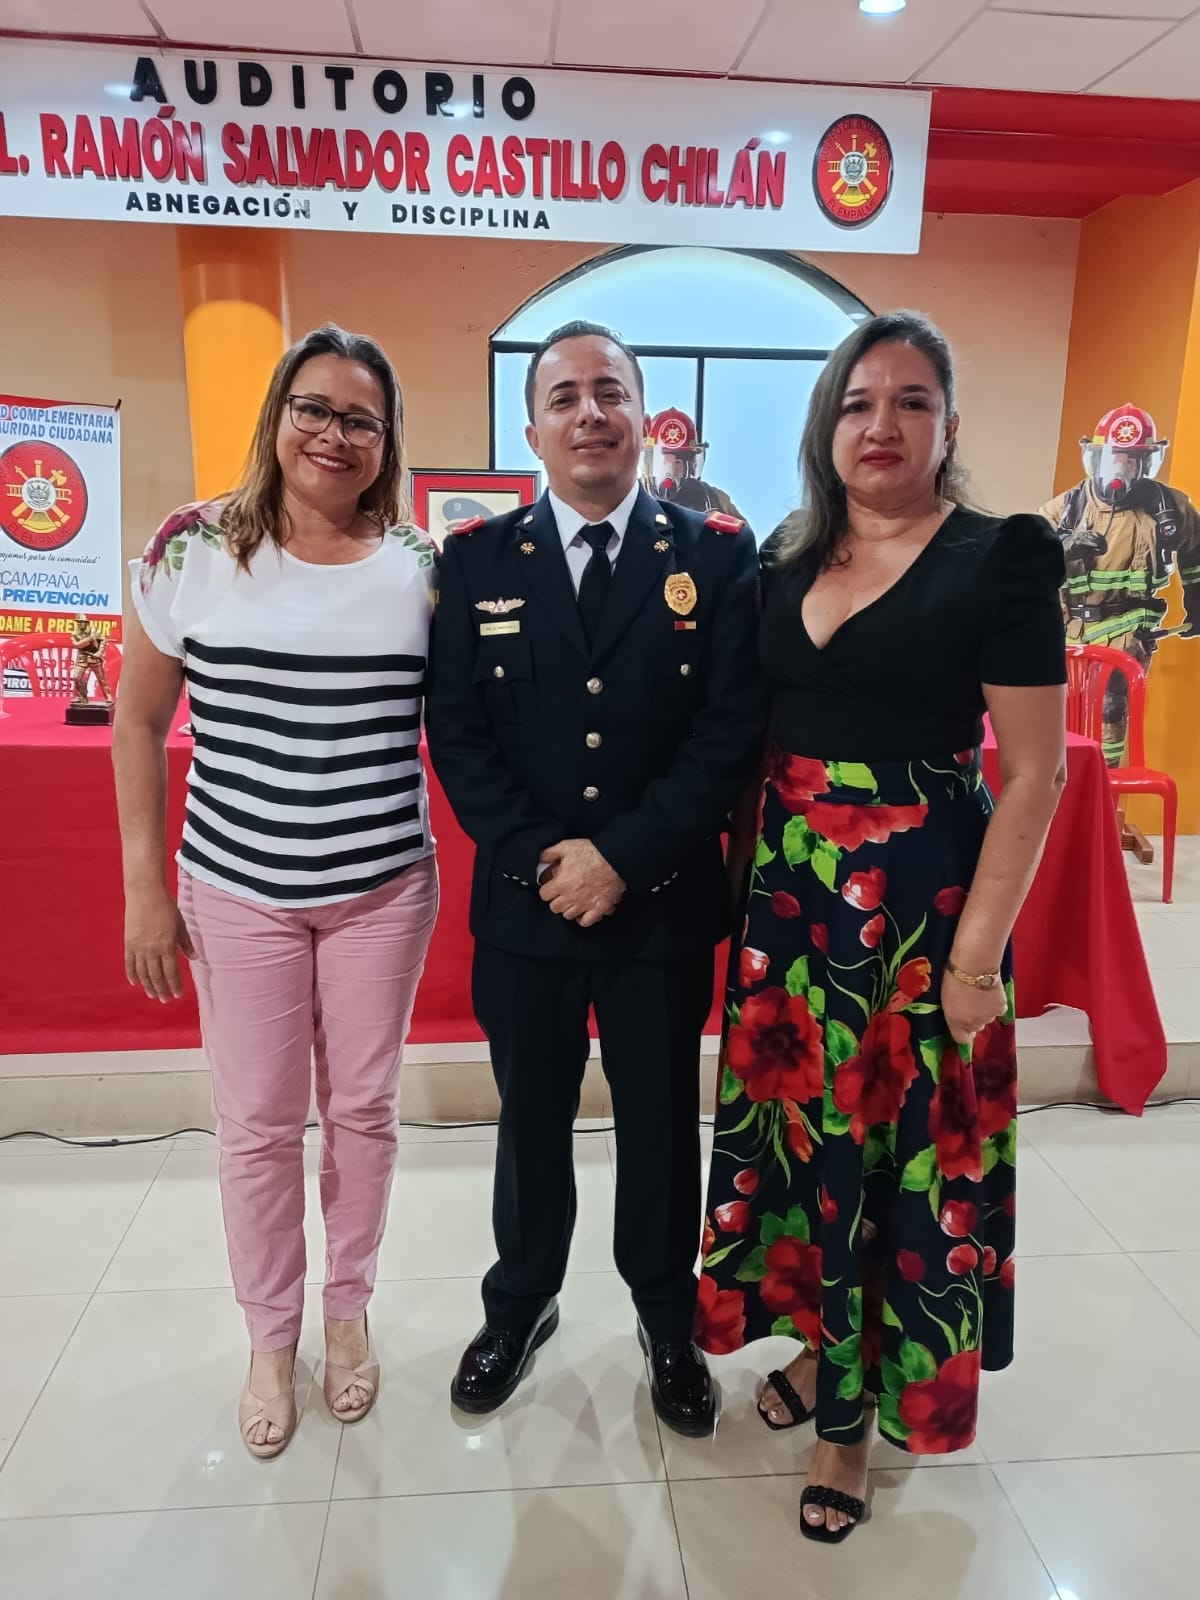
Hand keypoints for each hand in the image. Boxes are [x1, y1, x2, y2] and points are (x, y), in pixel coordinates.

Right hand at [124, 884, 194, 1001]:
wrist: (145, 894)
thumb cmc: (166, 908)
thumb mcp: (180, 925)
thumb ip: (186, 943)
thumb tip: (195, 957)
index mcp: (166, 946)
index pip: (171, 972)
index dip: (175, 985)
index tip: (178, 994)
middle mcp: (151, 950)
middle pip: (156, 976)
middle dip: (162, 990)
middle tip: (166, 1000)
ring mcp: (138, 948)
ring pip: (143, 973)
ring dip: (148, 986)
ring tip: (153, 995)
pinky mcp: (128, 943)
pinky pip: (129, 963)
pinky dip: (132, 974)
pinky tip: (136, 983)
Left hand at [538, 839, 624, 927]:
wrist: (616, 859)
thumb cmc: (593, 853)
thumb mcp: (567, 846)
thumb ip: (550, 853)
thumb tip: (542, 858)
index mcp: (561, 883)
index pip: (544, 894)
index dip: (546, 889)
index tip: (550, 886)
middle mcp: (571, 897)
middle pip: (555, 907)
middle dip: (556, 900)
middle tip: (561, 893)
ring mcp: (585, 904)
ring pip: (568, 915)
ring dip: (568, 909)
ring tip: (572, 900)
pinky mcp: (599, 908)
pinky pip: (586, 922)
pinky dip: (583, 919)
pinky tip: (583, 912)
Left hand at [940, 969, 1005, 1047]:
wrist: (974, 964)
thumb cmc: (955, 976)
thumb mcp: (946, 998)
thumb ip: (954, 1013)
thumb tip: (959, 1016)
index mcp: (955, 1021)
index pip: (962, 1039)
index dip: (963, 1033)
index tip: (962, 1026)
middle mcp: (972, 1023)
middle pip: (976, 1027)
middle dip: (974, 1018)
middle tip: (971, 1002)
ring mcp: (987, 1017)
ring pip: (988, 1019)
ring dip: (985, 1011)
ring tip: (980, 993)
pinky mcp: (1000, 1008)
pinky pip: (999, 1010)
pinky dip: (996, 1004)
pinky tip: (990, 992)